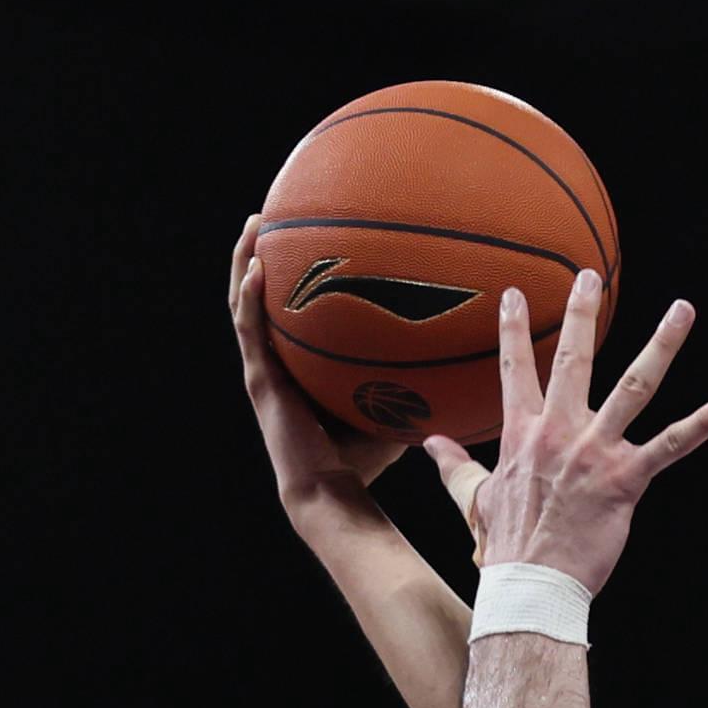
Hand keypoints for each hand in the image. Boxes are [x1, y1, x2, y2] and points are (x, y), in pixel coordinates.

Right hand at [231, 218, 404, 510]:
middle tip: (272, 215)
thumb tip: (463, 345)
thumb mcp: (394, 401)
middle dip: (263, 253)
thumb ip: (417, 372)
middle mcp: (277, 361)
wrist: (332, 492)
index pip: (291, 310)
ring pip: (245, 305)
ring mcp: (265, 370)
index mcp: (300, 364)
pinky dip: (250, 297)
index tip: (305, 237)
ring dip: (245, 261)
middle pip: (262, 297)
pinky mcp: (262, 382)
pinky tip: (256, 267)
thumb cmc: (366, 455)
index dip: (291, 275)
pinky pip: (252, 331)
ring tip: (256, 223)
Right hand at [422, 272, 707, 593]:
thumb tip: (431, 445)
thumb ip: (454, 466)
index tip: (513, 292)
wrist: (530, 585)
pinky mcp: (627, 479)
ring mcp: (595, 451)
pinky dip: (704, 421)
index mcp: (522, 434)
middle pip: (572, 359)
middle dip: (581, 313)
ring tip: (682, 309)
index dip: (512, 329)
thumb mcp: (474, 498)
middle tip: (591, 274)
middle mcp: (558, 432)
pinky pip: (673, 444)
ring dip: (662, 345)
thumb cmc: (506, 545)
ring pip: (634, 386)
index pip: (514, 369)